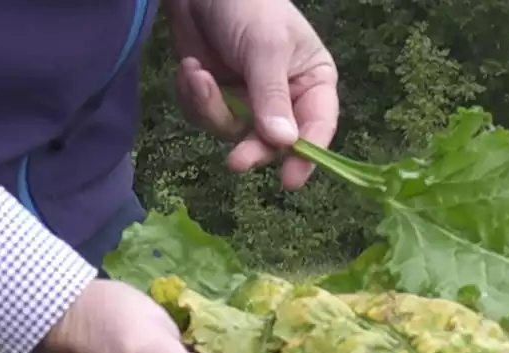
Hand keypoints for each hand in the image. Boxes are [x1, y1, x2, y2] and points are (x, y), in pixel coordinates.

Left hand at [166, 0, 338, 189]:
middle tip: (235, 162)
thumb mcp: (265, 48)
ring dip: (210, 108)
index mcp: (312, 81)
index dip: (306, 156)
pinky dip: (193, 97)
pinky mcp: (217, 99)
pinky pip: (206, 118)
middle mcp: (285, 98)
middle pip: (273, 142)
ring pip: (233, 133)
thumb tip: (284, 143)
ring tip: (196, 74)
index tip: (290, 180)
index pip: (318, 126)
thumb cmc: (249, 6)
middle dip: (250, 146)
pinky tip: (190, 69)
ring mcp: (248, 101)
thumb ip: (272, 95)